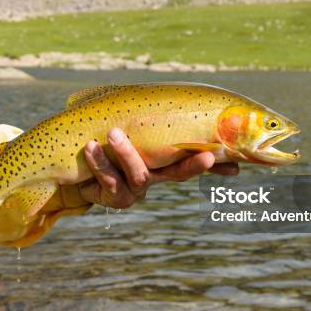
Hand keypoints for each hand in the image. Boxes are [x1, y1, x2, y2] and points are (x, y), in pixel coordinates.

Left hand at [78, 128, 238, 208]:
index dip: (213, 163)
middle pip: (178, 173)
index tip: (232, 161)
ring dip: (127, 152)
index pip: (192, 159)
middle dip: (194, 165)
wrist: (79, 172)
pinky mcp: (114, 196)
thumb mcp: (129, 137)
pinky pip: (108, 177)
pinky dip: (98, 160)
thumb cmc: (109, 149)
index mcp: (163, 162)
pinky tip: (89, 146)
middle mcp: (154, 176)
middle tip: (208, 155)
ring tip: (113, 133)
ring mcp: (135, 189)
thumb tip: (177, 114)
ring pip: (139, 174)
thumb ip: (151, 129)